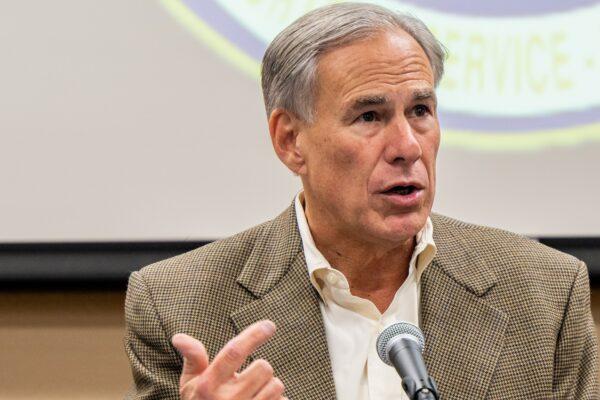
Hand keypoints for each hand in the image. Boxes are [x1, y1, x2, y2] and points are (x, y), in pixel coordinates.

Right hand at [171, 320, 286, 399]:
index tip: (269, 325)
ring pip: (276, 385)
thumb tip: (178, 337)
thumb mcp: (190, 385)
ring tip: (252, 395)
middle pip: (263, 367)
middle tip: (247, 378)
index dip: (254, 335)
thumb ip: (192, 358)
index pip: (234, 352)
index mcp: (209, 385)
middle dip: (259, 369)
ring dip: (268, 387)